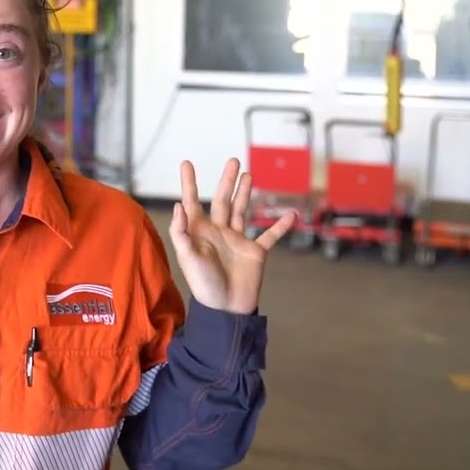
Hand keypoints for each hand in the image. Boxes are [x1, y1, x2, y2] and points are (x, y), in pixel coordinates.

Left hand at [168, 158, 293, 314]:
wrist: (226, 309)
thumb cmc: (204, 285)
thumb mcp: (188, 258)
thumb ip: (181, 233)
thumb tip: (178, 206)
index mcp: (200, 232)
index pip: (192, 202)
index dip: (189, 183)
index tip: (186, 164)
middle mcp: (218, 232)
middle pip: (223, 200)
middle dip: (227, 181)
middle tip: (233, 161)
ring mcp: (237, 241)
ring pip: (242, 211)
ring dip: (245, 193)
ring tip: (248, 174)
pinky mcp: (255, 252)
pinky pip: (270, 236)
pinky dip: (280, 226)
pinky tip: (290, 214)